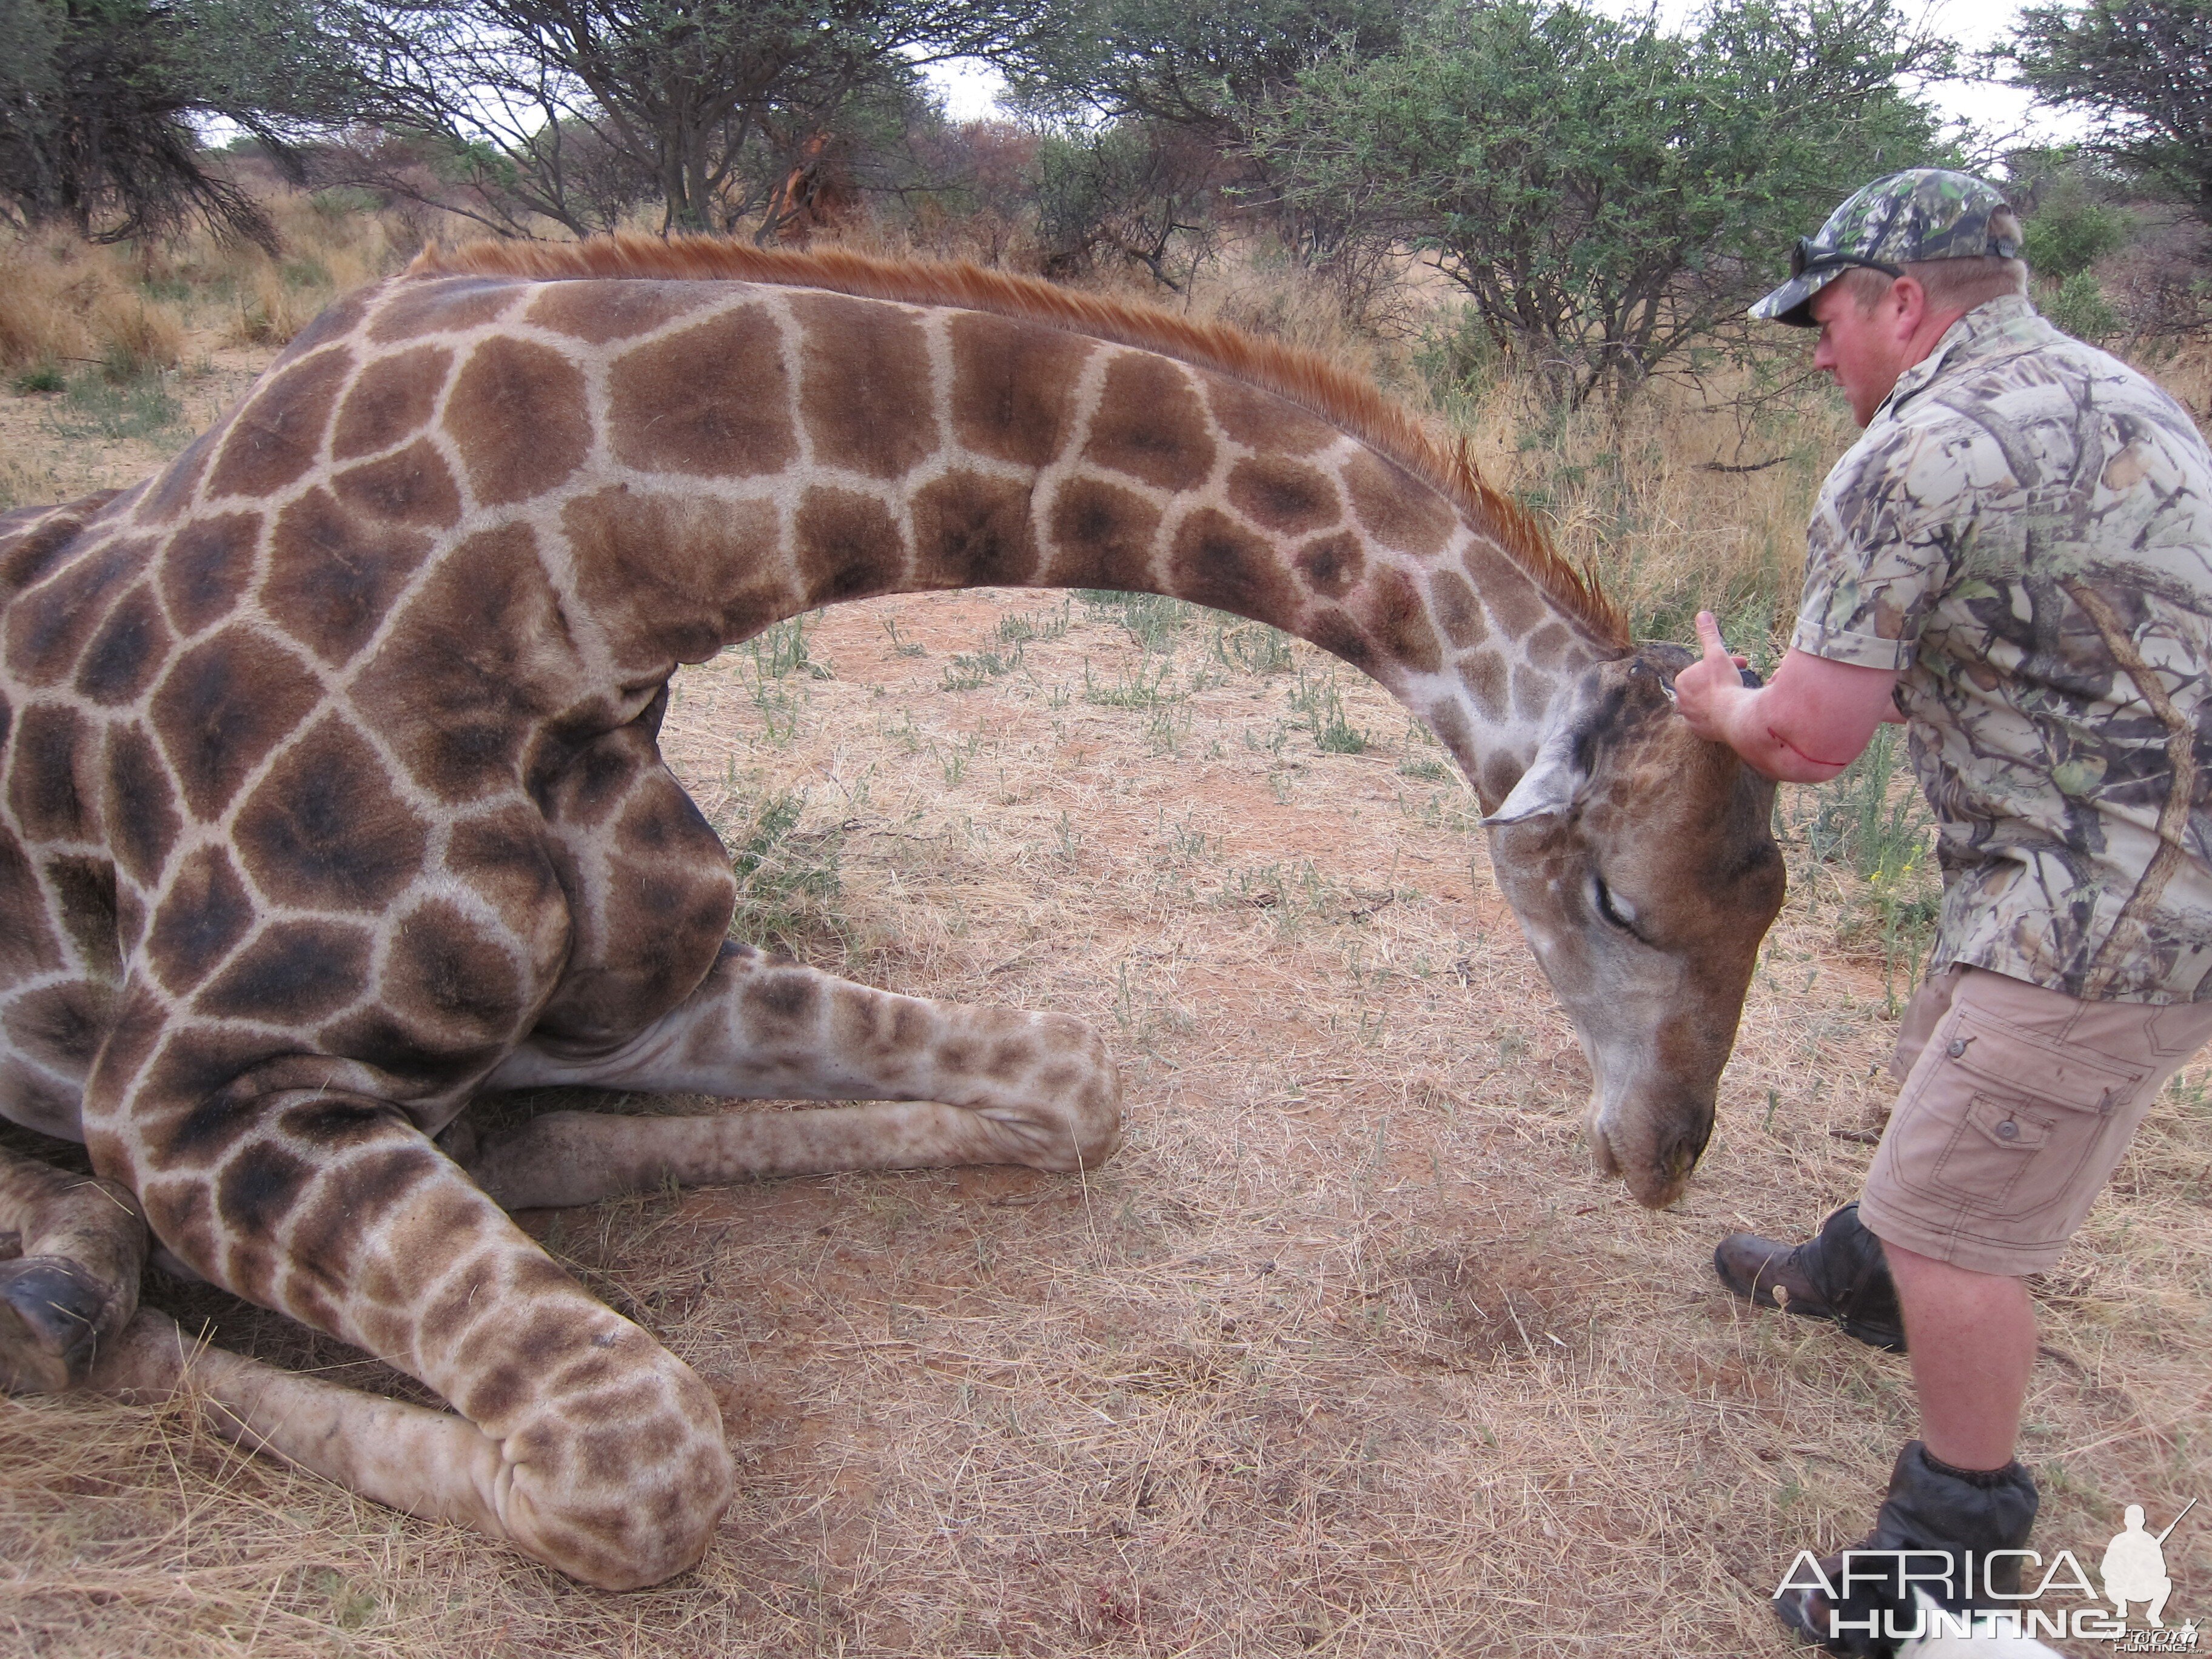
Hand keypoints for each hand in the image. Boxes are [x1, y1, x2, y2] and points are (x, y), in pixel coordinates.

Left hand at [1672, 611, 1750, 744]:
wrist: (1734, 717)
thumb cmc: (1724, 684)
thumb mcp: (1717, 654)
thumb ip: (1709, 635)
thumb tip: (1702, 614)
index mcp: (1682, 681)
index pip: (1704, 668)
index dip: (1724, 663)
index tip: (1741, 663)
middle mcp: (1680, 701)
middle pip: (1706, 685)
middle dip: (1723, 679)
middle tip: (1741, 679)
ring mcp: (1689, 718)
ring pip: (1708, 702)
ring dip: (1721, 696)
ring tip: (1737, 696)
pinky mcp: (1700, 732)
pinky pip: (1710, 720)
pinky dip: (1720, 713)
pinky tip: (1731, 711)